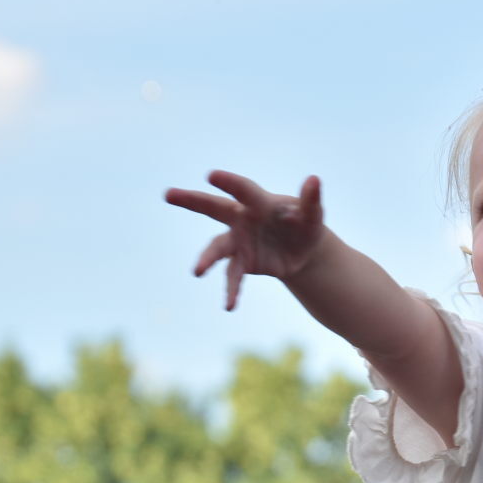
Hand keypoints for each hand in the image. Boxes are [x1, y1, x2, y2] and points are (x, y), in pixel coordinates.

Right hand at [165, 171, 325, 309]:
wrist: (302, 251)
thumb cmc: (304, 224)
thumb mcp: (313, 215)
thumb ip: (311, 200)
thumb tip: (314, 179)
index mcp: (258, 202)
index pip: (243, 190)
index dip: (229, 183)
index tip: (211, 176)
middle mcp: (241, 219)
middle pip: (213, 208)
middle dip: (191, 200)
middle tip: (168, 194)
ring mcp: (238, 241)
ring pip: (217, 247)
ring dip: (207, 259)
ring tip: (197, 271)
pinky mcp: (242, 262)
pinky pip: (233, 277)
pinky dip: (231, 291)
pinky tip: (230, 306)